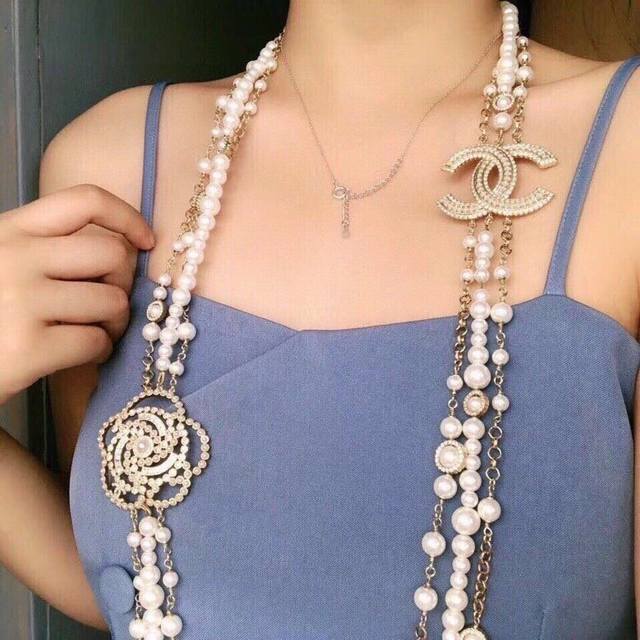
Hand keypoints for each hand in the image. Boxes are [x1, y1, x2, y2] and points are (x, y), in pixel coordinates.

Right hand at [0, 184, 153, 404]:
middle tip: (108, 304)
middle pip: (114, 255)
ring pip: (113, 301)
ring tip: (91, 332)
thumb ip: (52, 249)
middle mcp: (15, 256)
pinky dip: (99, 352)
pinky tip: (79, 356)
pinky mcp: (27, 348)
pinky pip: (96, 341)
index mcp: (11, 230)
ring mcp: (20, 301)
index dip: (128, 218)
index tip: (147, 241)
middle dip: (123, 284)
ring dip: (114, 324)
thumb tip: (125, 250)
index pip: (86, 201)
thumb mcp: (8, 263)